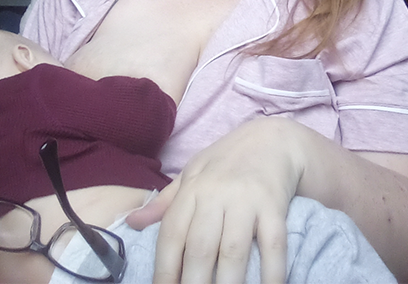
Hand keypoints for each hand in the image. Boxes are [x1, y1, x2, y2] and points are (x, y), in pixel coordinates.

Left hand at [125, 117, 309, 283]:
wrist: (274, 138)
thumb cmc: (227, 161)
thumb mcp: (192, 173)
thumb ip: (165, 202)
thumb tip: (132, 223)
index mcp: (192, 190)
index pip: (172, 234)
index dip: (164, 269)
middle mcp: (217, 195)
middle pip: (200, 247)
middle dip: (193, 283)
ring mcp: (247, 200)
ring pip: (233, 250)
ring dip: (227, 283)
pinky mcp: (275, 206)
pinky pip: (273, 244)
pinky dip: (271, 271)